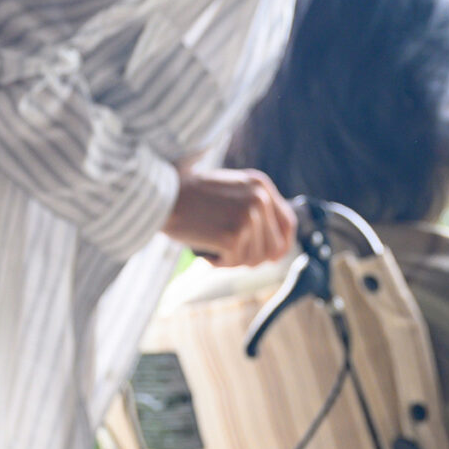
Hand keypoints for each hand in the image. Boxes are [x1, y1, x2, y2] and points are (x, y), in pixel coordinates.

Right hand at [162, 165, 294, 267]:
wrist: (160, 195)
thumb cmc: (189, 195)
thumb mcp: (230, 190)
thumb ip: (254, 209)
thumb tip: (278, 249)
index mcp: (260, 185)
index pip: (287, 223)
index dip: (282, 245)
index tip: (272, 257)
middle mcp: (259, 199)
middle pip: (272, 248)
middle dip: (251, 256)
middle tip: (228, 251)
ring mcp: (248, 217)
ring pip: (253, 259)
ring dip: (232, 259)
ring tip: (212, 242)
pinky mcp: (234, 235)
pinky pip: (234, 263)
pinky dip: (218, 261)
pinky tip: (205, 246)